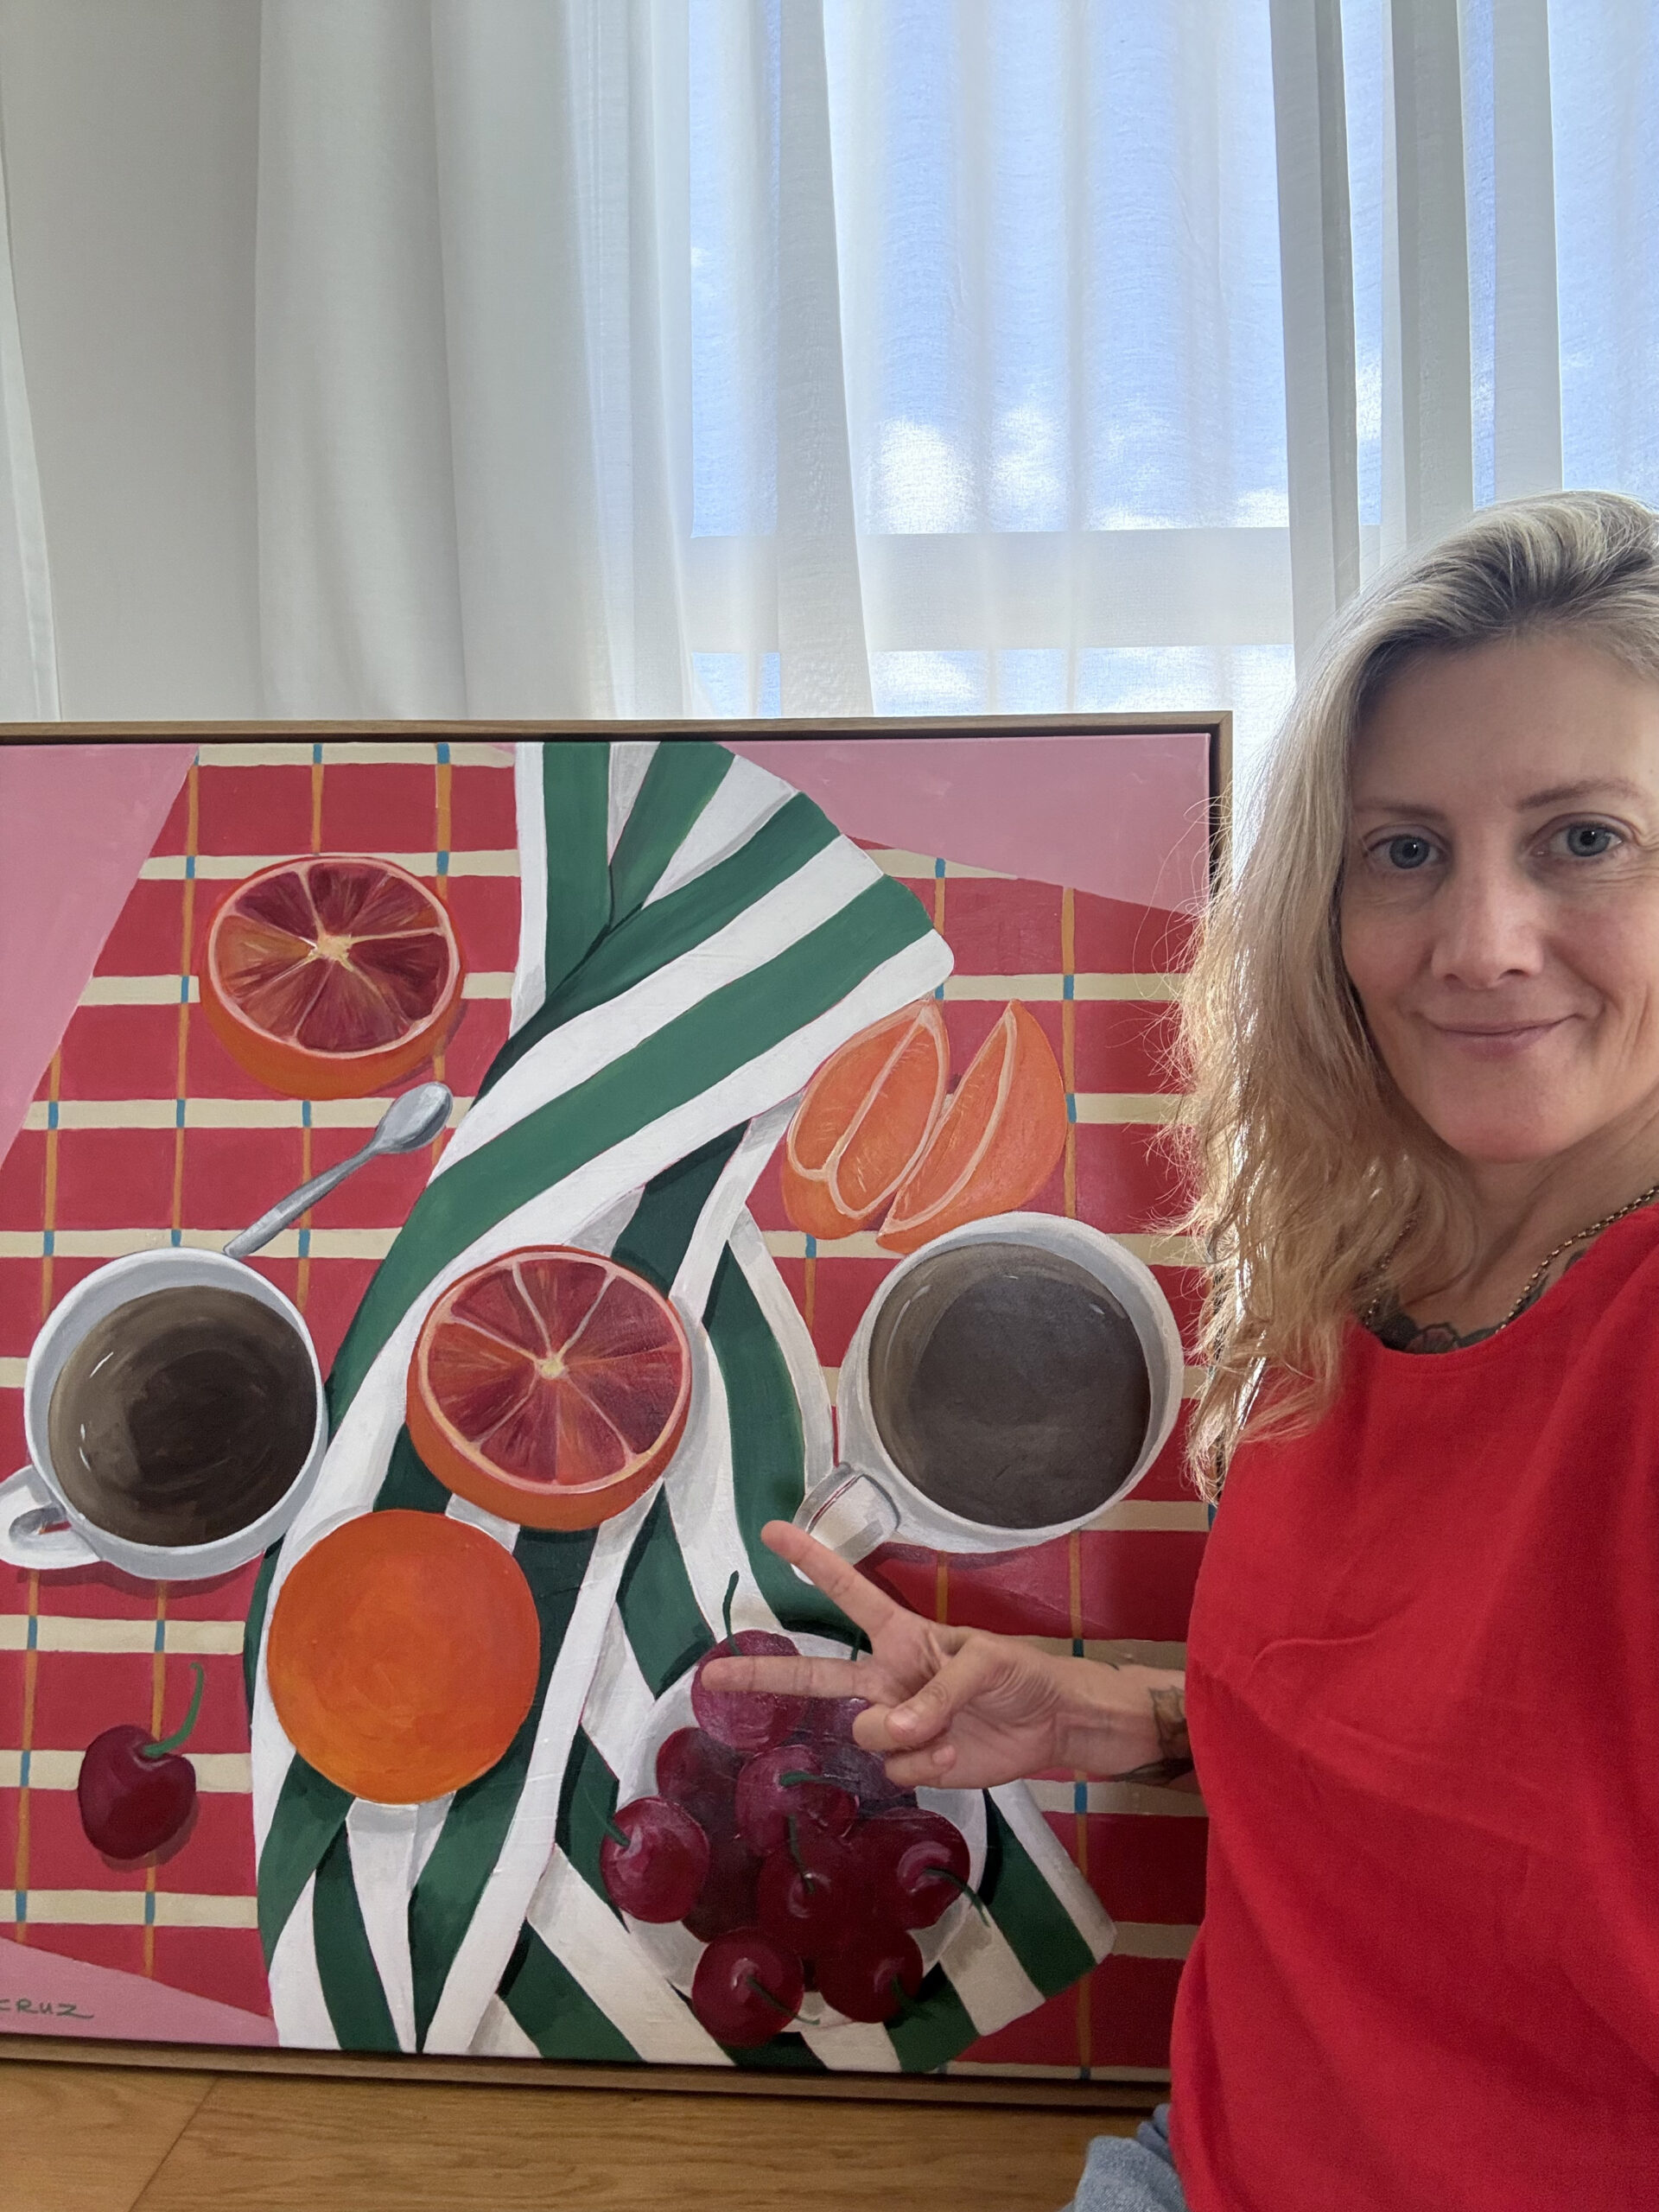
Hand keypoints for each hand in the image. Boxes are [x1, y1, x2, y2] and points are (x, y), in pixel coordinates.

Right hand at [700, 1521, 1163, 1791]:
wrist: (1050, 1726)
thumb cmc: (1019, 1674)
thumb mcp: (984, 1664)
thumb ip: (934, 1695)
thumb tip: (891, 1732)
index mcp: (901, 1635)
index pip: (848, 1594)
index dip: (812, 1561)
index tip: (771, 1532)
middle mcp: (886, 1677)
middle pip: (813, 1674)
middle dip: (761, 1675)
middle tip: (710, 1676)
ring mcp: (894, 1723)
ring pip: (863, 1733)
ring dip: (902, 1737)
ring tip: (943, 1733)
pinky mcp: (910, 1763)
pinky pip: (892, 1770)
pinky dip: (922, 1766)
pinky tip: (950, 1755)